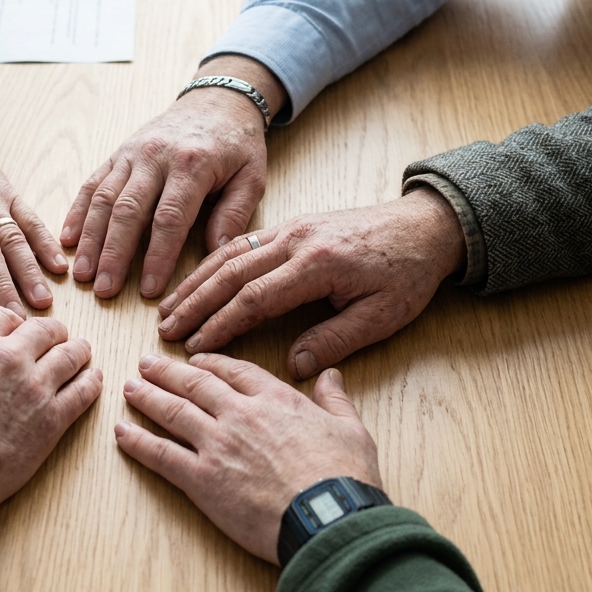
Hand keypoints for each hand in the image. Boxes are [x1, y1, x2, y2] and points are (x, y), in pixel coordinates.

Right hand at [0, 306, 102, 505]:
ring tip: (82, 354)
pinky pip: (84, 391)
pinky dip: (91, 381)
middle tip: (58, 339)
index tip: (20, 331)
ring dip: (78, 351)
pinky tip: (93, 379)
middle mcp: (8, 355)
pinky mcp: (52, 419)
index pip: (6, 314)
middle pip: (46, 329)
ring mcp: (34, 386)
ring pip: (72, 354)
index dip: (15, 322)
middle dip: (53, 332)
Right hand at [60, 56, 284, 300]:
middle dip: (114, 254)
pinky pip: (92, 183)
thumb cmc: (237, 145)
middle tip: (104, 290)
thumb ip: (234, 216)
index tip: (150, 290)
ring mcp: (132, 153)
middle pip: (128, 211)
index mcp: (193, 164)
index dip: (158, 256)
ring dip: (90, 239)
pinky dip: (77, 212)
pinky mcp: (118, 153)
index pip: (170, 218)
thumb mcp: (251, 178)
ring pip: (104, 198)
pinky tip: (68, 239)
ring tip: (82, 274)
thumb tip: (214, 257)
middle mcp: (156, 156)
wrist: (217, 99)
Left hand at [115, 354, 379, 563]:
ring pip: (172, 412)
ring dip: (147, 398)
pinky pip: (160, 455)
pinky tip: (121, 433)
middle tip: (146, 363)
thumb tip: (331, 374)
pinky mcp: (201, 479)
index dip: (210, 364)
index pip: (234, 371)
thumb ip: (335, 399)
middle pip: (195, 385)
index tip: (194, 361)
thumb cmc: (345, 479)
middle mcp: (240, 414)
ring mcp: (217, 445)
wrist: (328, 519)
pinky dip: (137, 442)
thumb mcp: (351, 430)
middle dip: (167, 372)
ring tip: (129, 388)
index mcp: (276, 400)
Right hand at [157, 187, 466, 376]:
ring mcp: (290, 229)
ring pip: (231, 255)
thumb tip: (294, 366)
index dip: (222, 324)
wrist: (426, 225)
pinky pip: (242, 243)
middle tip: (166, 329)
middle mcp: (296, 240)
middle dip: (195, 303)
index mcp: (318, 264)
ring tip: (169, 307)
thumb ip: (336, 340)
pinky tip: (197, 280)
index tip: (197, 347)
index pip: (255, 297)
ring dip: (197, 282)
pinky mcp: (290, 226)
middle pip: (231, 273)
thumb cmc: (408, 273)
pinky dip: (213, 262)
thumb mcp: (382, 316)